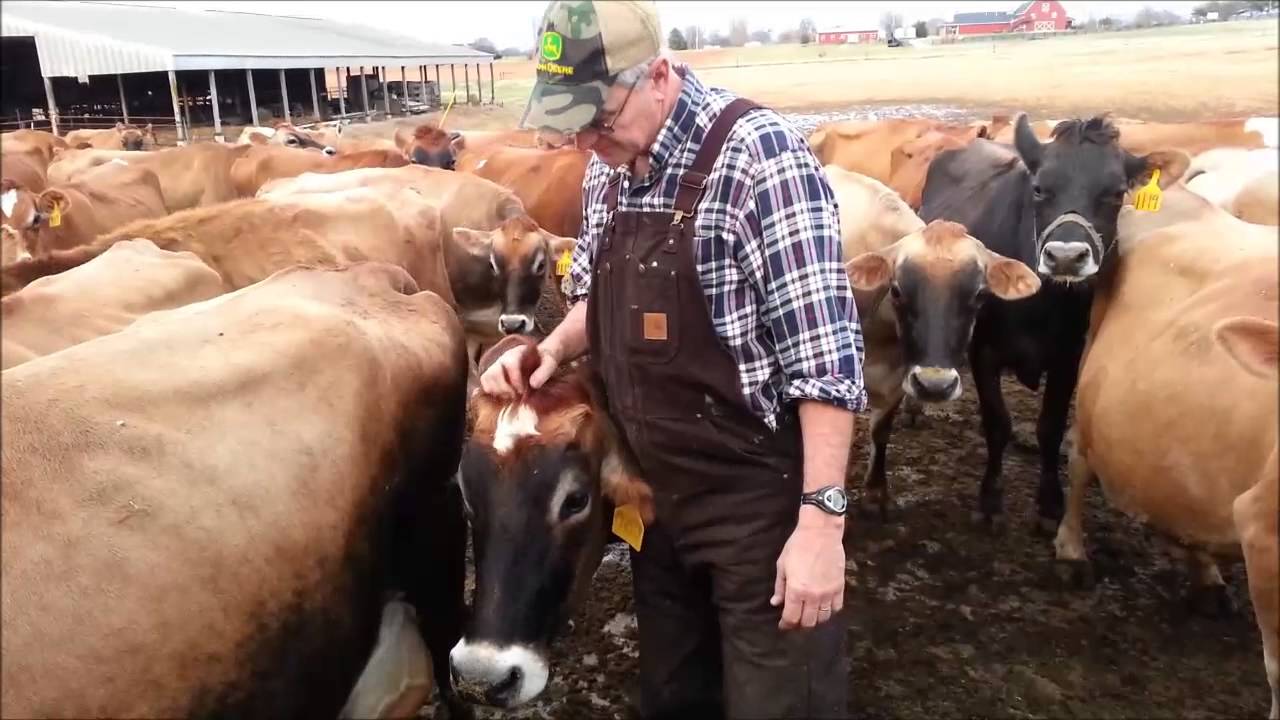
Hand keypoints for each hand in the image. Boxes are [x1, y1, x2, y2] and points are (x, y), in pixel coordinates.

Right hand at [478, 341, 559, 399]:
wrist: (539, 358)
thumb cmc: (545, 361)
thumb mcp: (550, 363)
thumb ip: (544, 372)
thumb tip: (533, 384)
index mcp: (518, 352)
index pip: (510, 364)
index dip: (515, 380)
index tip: (523, 391)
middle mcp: (504, 357)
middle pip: (494, 371)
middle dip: (505, 388)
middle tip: (516, 396)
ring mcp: (496, 364)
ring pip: (486, 377)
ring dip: (497, 390)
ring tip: (511, 395)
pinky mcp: (493, 372)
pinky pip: (484, 382)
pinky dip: (491, 391)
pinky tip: (504, 395)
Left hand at [770, 512, 845, 629]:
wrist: (821, 532)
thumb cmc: (797, 546)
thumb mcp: (782, 565)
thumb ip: (779, 587)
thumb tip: (775, 603)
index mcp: (796, 590)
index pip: (791, 618)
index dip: (786, 624)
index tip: (783, 625)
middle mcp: (813, 595)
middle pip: (808, 622)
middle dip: (800, 624)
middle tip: (795, 620)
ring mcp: (829, 592)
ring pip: (823, 618)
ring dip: (815, 619)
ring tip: (809, 614)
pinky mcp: (840, 587)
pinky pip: (837, 607)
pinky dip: (830, 611)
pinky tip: (823, 607)